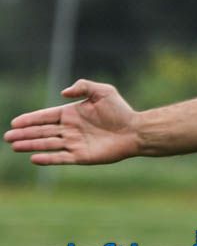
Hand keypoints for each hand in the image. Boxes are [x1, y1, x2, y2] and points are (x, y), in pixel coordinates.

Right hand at [3, 79, 138, 164]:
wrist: (135, 130)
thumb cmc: (121, 110)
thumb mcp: (103, 91)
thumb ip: (83, 87)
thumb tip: (62, 94)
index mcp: (72, 113)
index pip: (46, 117)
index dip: (30, 119)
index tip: (15, 122)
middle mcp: (70, 129)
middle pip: (43, 131)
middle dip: (25, 133)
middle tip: (7, 137)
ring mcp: (75, 143)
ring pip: (48, 144)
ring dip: (31, 145)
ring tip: (15, 146)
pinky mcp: (81, 156)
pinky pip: (60, 158)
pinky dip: (48, 159)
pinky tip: (34, 158)